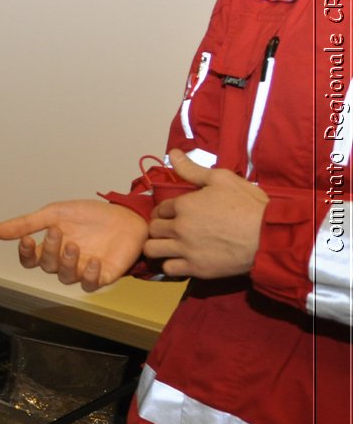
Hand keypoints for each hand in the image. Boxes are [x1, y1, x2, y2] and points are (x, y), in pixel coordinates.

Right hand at [0, 200, 148, 291]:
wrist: (127, 216)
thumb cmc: (90, 215)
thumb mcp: (56, 213)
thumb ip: (28, 223)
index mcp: (51, 247)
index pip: (30, 260)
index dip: (25, 254)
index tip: (27, 240)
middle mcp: (64, 261)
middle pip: (47, 266)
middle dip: (50, 250)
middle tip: (57, 232)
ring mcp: (83, 270)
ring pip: (66, 277)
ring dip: (67, 263)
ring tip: (74, 245)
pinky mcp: (103, 276)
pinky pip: (90, 284)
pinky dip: (89, 275)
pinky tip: (92, 261)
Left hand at [144, 149, 266, 277]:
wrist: (270, 236)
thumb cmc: (249, 204)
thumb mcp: (222, 179)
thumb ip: (193, 169)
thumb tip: (172, 153)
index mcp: (184, 205)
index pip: (159, 208)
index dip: (165, 211)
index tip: (173, 214)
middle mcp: (180, 227)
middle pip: (153, 229)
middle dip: (159, 227)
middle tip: (170, 229)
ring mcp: (187, 249)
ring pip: (152, 250)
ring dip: (158, 246)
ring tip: (169, 245)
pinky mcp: (196, 269)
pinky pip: (168, 269)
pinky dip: (170, 265)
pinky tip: (179, 260)